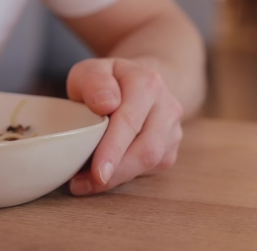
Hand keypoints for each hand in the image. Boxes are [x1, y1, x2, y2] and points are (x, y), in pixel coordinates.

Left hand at [66, 58, 182, 194]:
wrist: (138, 84)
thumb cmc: (108, 82)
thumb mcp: (91, 71)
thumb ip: (94, 82)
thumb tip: (105, 104)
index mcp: (146, 83)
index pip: (130, 121)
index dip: (113, 149)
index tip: (97, 172)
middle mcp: (167, 106)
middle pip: (146, 148)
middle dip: (115, 171)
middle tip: (83, 184)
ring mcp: (173, 129)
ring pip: (152, 162)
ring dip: (118, 177)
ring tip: (85, 182)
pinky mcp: (171, 149)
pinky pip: (151, 169)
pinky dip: (125, 176)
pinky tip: (103, 176)